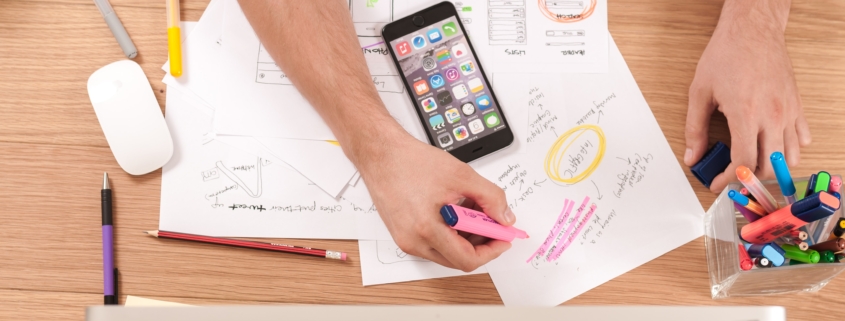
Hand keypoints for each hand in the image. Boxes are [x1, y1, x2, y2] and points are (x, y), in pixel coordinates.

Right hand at [354, 125, 514, 271]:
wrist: (380, 154)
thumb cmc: (410, 162)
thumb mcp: (461, 175)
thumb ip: (490, 198)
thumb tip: (505, 217)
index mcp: (427, 229)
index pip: (467, 260)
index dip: (492, 250)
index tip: (503, 238)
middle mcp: (413, 241)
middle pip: (457, 259)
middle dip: (480, 243)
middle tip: (492, 222)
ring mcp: (406, 240)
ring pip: (446, 252)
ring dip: (465, 236)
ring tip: (471, 208)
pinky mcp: (402, 234)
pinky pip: (433, 243)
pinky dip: (450, 231)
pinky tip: (455, 209)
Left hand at [684, 1, 810, 192]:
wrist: (752, 30)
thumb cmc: (726, 55)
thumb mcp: (700, 92)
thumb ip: (695, 129)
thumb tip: (692, 156)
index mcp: (746, 114)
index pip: (743, 163)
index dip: (729, 180)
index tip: (717, 183)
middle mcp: (772, 116)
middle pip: (768, 167)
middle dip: (749, 179)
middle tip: (732, 177)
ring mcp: (788, 111)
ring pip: (789, 157)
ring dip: (771, 168)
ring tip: (752, 165)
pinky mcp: (797, 105)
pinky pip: (801, 138)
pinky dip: (789, 150)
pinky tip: (772, 147)